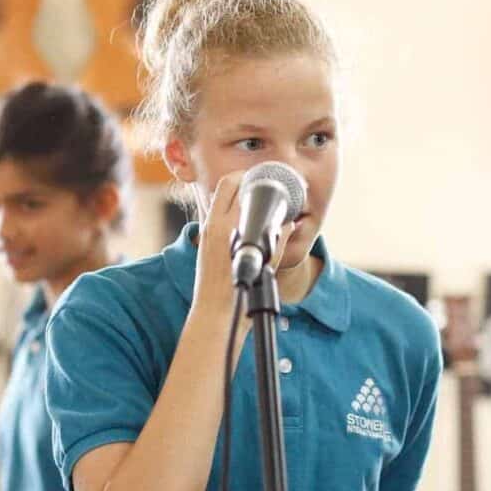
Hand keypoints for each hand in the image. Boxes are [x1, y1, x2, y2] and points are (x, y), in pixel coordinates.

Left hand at [190, 172, 298, 331]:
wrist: (217, 314)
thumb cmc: (242, 295)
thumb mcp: (267, 265)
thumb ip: (278, 239)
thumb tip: (287, 222)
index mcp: (230, 228)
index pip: (237, 184)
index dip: (251, 176)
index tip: (265, 178)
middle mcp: (214, 226)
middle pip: (225, 184)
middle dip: (241, 179)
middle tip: (257, 183)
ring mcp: (206, 232)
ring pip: (217, 197)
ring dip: (232, 192)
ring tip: (250, 197)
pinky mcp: (203, 241)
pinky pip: (214, 212)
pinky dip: (226, 207)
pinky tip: (240, 216)